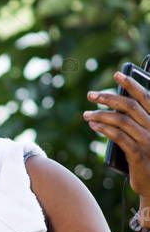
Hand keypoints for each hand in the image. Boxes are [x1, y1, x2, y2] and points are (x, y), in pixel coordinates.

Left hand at [85, 70, 149, 197]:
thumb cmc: (148, 157)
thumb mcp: (144, 136)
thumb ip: (134, 122)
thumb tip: (112, 106)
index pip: (145, 96)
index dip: (131, 84)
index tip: (116, 74)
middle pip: (130, 106)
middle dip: (109, 97)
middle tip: (91, 95)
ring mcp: (148, 140)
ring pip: (121, 120)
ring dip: (101, 115)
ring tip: (86, 114)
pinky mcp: (138, 154)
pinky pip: (118, 137)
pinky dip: (104, 128)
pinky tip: (94, 125)